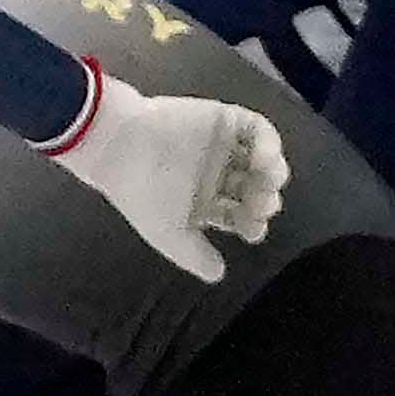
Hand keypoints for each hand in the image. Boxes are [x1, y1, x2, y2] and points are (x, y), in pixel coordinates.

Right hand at [50, 68, 290, 281]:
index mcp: (201, 202)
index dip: (252, 223)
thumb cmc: (142, 193)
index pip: (238, 216)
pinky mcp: (224, 120)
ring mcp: (221, 147)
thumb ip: (195, 256)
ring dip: (273, 172)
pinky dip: (268, 143)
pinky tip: (263, 157)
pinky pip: (257, 130)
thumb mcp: (167, 235)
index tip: (253, 229)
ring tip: (270, 180)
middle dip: (264, 200)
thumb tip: (218, 275)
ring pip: (261, 161)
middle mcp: (214, 175)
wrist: (121, 146)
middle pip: (253, 190)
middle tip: (263, 204)